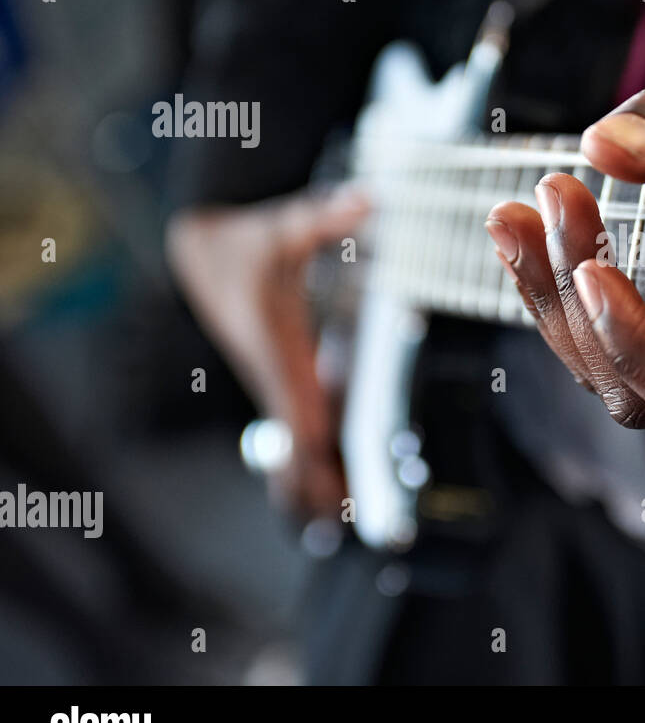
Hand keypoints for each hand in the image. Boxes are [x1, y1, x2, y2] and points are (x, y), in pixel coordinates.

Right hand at [166, 188, 367, 518]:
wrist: (200, 249)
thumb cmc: (245, 241)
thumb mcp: (285, 225)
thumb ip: (325, 215)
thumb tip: (368, 198)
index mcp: (278, 352)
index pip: (299, 413)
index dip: (316, 452)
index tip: (332, 490)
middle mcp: (275, 374)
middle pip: (296, 441)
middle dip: (316, 481)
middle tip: (346, 523)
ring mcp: (274, 379)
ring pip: (294, 438)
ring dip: (312, 475)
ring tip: (341, 518)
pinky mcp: (279, 375)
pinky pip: (297, 423)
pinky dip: (310, 454)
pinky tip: (327, 479)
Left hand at [486, 17, 644, 447]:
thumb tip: (604, 147)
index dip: (642, 353)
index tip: (592, 268)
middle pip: (644, 397)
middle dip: (577, 309)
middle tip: (551, 198)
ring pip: (615, 378)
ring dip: (553, 302)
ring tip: (517, 215)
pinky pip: (610, 342)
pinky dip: (559, 292)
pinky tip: (528, 228)